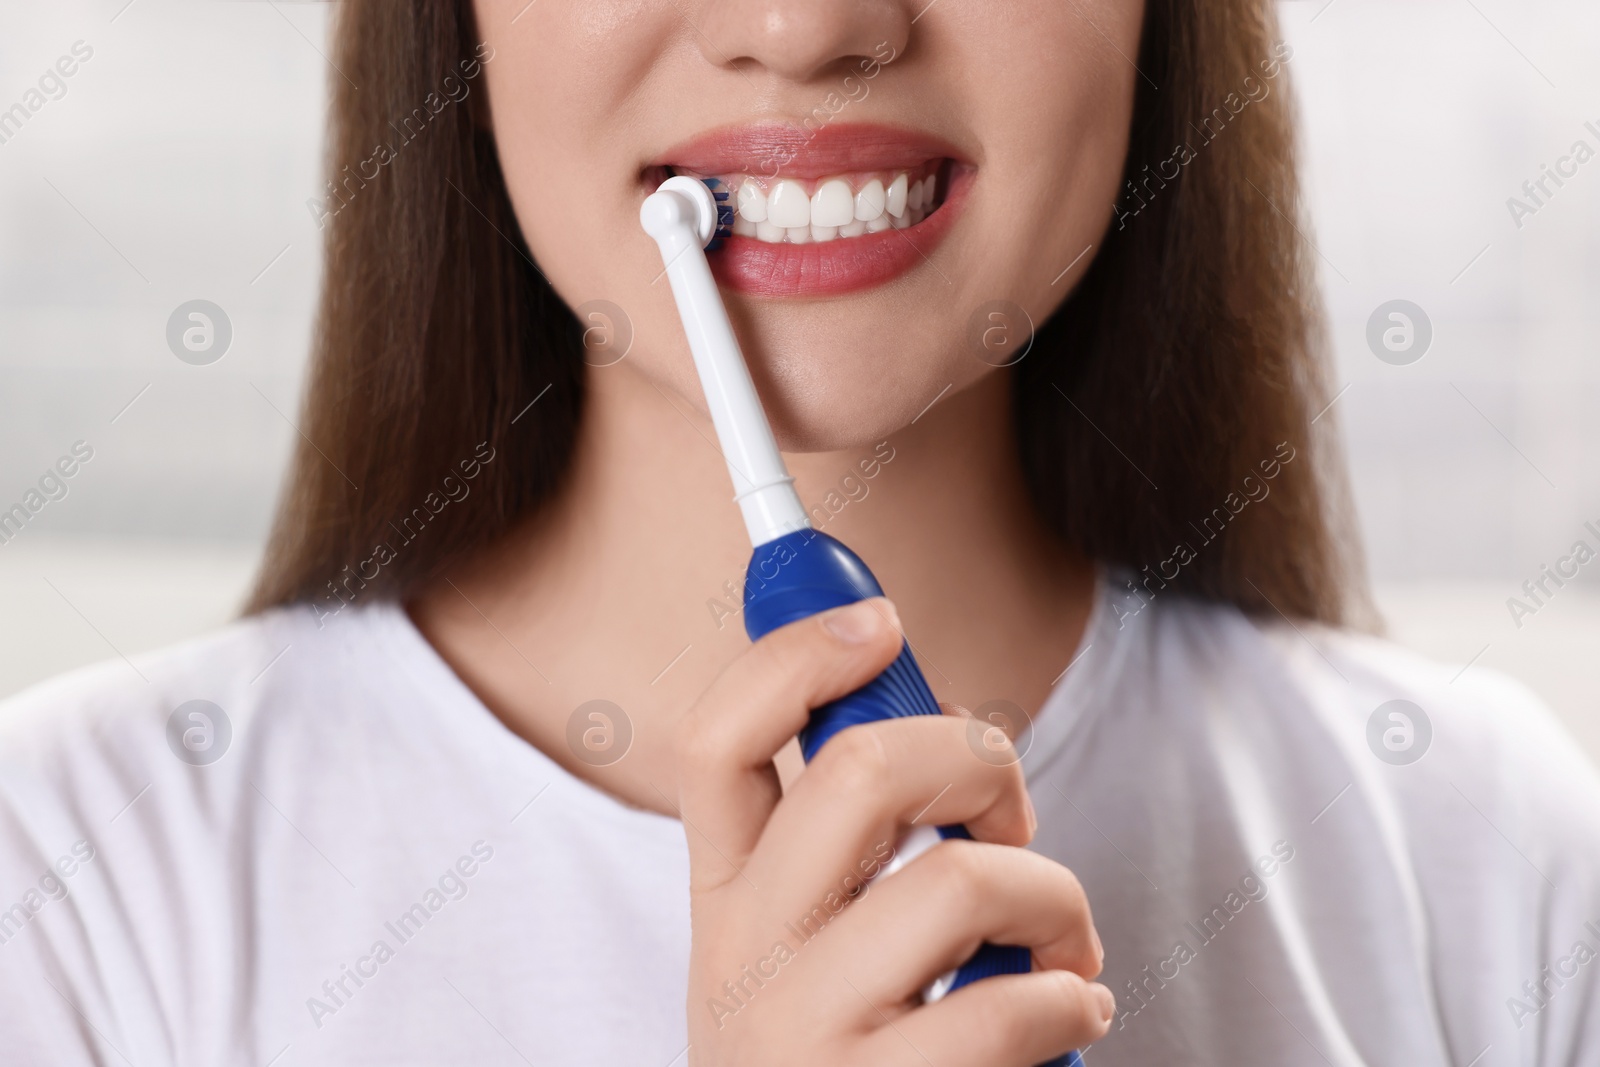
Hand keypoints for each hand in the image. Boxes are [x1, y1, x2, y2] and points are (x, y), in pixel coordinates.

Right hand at [677, 598, 1112, 1065]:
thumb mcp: (816, 956)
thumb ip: (851, 850)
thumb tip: (916, 710)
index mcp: (726, 907)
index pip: (716, 743)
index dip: (792, 657)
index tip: (876, 620)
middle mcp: (745, 963)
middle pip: (857, 774)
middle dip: (976, 758)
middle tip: (1009, 812)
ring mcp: (803, 1041)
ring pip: (960, 881)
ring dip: (1055, 898)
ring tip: (1063, 948)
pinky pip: (1010, 1005)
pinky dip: (1070, 997)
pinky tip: (1068, 1015)